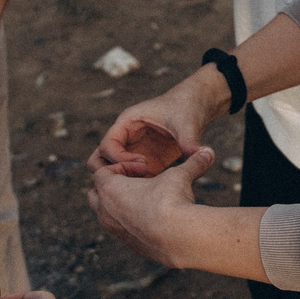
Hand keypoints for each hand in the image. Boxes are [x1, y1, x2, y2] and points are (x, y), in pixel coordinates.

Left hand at [86, 146, 215, 266]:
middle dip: (112, 186)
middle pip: (95, 193)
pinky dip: (130, 225)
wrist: (178, 238)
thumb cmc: (172, 201)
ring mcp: (114, 231)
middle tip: (137, 183)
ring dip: (119, 207)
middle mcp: (105, 210)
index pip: (102, 171)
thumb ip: (192, 163)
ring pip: (105, 215)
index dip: (122, 166)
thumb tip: (209, 152)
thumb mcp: (180, 176)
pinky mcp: (128, 246)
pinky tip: (153, 221)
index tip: (143, 169)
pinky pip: (121, 232)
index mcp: (109, 189)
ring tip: (145, 202)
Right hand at [88, 70, 224, 177]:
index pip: (107, 145)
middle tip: (141, 177)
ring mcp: (131, 151)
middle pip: (99, 159)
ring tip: (148, 186)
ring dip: (123, 181)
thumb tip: (200, 155)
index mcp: (127, 123)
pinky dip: (136, 187)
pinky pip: (129, 178)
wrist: (194, 108)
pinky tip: (155, 191)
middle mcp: (124, 138)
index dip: (121, 159)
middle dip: (113, 172)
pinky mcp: (143, 162)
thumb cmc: (186, 108)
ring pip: (110, 171)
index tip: (144, 165)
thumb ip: (189, 140)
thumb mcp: (187, 123)